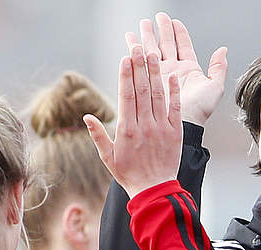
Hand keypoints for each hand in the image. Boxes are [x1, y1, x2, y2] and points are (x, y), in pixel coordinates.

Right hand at [85, 46, 182, 197]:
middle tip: (138, 47)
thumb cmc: (129, 175)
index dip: (126, 75)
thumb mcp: (108, 157)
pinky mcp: (175, 132)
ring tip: (153, 55)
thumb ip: (98, 135)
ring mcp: (160, 128)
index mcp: (126, 130)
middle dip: (140, 67)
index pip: (126, 96)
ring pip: (157, 95)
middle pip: (141, 90)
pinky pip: (174, 108)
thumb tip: (86, 117)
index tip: (125, 58)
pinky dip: (173, 92)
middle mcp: (144, 126)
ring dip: (155, 73)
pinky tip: (172, 76)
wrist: (154, 191)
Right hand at [127, 13, 227, 125]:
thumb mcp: (215, 88)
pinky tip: (132, 42)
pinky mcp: (148, 81)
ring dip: (147, 37)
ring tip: (142, 25)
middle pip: (166, 44)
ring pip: (152, 50)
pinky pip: (141, 63)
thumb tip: (223, 50)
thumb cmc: (199, 111)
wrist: (182, 124)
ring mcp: (159, 75)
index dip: (178, 32)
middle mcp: (173, 70)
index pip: (182, 45)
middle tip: (157, 17)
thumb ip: (219, 68)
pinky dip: (135, 52)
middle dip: (161, 29)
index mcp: (188, 69)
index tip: (174, 21)